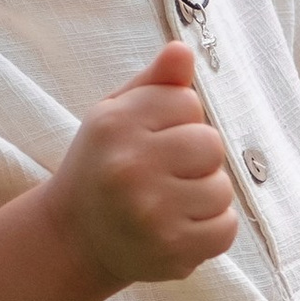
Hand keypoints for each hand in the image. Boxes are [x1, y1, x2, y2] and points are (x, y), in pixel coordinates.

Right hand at [44, 41, 235, 289]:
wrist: (74, 237)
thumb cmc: (103, 165)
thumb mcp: (116, 115)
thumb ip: (154, 83)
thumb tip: (183, 50)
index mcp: (115, 124)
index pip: (189, 102)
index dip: (178, 121)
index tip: (152, 140)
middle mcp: (129, 167)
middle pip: (210, 144)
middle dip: (196, 159)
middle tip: (164, 175)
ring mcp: (150, 212)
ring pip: (222, 188)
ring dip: (204, 196)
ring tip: (169, 203)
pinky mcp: (170, 250)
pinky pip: (225, 228)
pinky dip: (211, 230)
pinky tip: (180, 227)